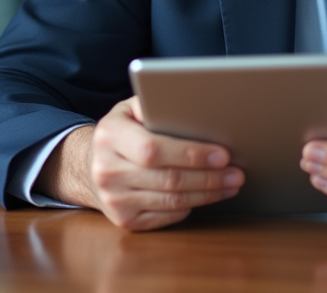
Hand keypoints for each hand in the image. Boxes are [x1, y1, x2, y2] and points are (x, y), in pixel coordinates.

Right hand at [35, 96, 243, 230]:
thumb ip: (156, 105)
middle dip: (209, 177)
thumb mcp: (129, 109)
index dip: (191, 154)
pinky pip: (167, 216)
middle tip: (236, 173)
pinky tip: (207, 196)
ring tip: (230, 184)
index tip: (223, 154)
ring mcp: (114, 199)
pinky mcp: (124, 220)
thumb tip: (197, 110)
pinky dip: (191, 206)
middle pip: (168, 179)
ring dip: (207, 194)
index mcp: (109, 136)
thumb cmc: (122, 132)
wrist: (89, 165)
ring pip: (172, 201)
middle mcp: (106, 170)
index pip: (154, 149)